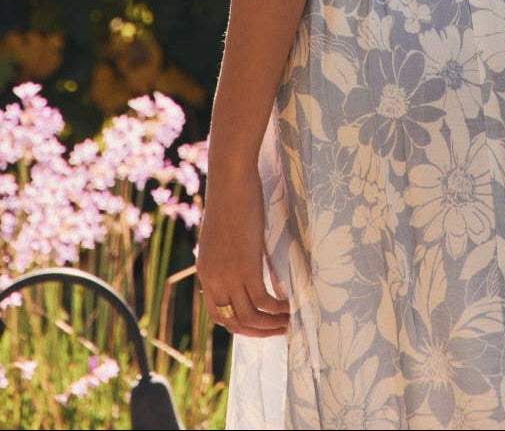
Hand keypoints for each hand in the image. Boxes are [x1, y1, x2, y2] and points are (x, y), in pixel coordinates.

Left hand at [196, 169, 289, 336]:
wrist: (230, 180)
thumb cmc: (230, 196)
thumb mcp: (225, 230)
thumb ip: (230, 250)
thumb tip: (245, 252)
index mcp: (206, 271)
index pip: (218, 314)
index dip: (239, 324)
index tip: (259, 322)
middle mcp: (213, 279)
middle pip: (233, 322)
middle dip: (257, 331)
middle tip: (279, 328)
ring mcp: (229, 276)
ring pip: (249, 317)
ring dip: (271, 324)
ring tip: (290, 321)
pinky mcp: (246, 268)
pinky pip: (263, 301)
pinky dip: (278, 309)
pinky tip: (291, 305)